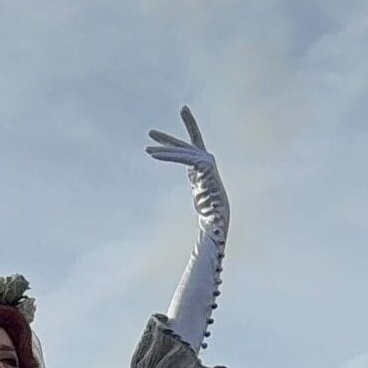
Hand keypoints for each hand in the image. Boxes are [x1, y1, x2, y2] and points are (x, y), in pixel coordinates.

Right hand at [147, 106, 226, 237]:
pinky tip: (161, 140)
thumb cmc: (215, 220)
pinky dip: (172, 144)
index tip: (152, 155)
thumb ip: (216, 228)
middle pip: (185, 150)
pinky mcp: (194, 164)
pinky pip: (183, 149)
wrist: (218, 212)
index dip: (171, 156)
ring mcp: (201, 161)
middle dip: (167, 145)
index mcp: (209, 173)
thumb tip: (218, 235)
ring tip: (150, 132)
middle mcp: (207, 162)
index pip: (189, 158)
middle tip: (149, 138)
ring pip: (183, 146)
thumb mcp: (215, 224)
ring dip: (167, 140)